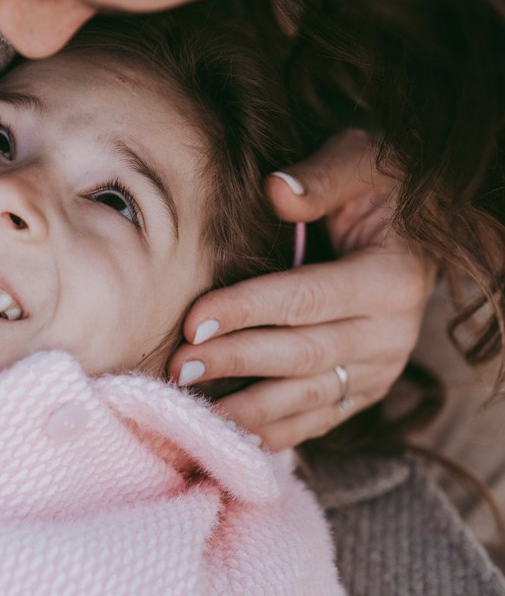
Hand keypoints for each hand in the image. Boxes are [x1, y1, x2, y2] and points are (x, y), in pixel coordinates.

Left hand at [167, 130, 435, 450]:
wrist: (417, 228)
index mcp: (392, 278)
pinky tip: (227, 434)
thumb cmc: (377, 186)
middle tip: (178, 366)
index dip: (247, 310)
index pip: (306, 299)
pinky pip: (318, 420)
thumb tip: (275, 193)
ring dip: (246, 409)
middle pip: (301, 355)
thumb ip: (321, 176)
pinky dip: (273, 432)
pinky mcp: (364, 389)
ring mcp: (381, 369)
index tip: (193, 320)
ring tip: (190, 407)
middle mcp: (393, 333)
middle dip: (235, 363)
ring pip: (307, 398)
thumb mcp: (359, 161)